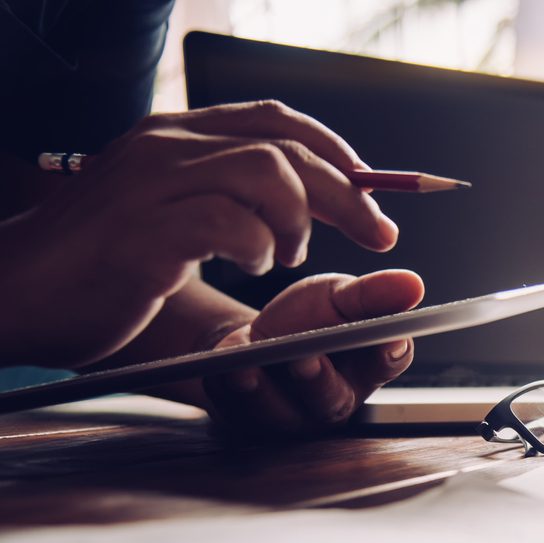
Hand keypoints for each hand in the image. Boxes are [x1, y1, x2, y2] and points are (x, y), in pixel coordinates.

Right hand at [0, 100, 396, 368]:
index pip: (276, 119)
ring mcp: (149, 186)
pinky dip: (257, 245)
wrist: (14, 294)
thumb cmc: (102, 263)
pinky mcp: (140, 234)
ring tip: (288, 254)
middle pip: (286, 148)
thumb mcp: (170, 214)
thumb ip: (229, 198)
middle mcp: (164, 147)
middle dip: (347, 193)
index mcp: (174, 136)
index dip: (337, 152)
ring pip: (265, 171)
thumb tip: (307, 204)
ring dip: (300, 217)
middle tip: (378, 233)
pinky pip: (225, 220)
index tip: (374, 194)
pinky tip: (253, 266)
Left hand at [202, 269, 422, 432]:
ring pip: (279, 414)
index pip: (388, 363)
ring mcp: (291, 418)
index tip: (391, 339)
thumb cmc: (306, 321)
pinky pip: (235, 413)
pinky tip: (219, 371)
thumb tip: (413, 285)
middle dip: (318, 381)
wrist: (253, 342)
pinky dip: (226, 390)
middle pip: (331, 400)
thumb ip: (370, 294)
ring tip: (246, 368)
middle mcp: (334, 401)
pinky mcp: (248, 424)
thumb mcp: (336, 296)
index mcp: (366, 367)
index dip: (390, 354)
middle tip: (306, 359)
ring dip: (261, 392)